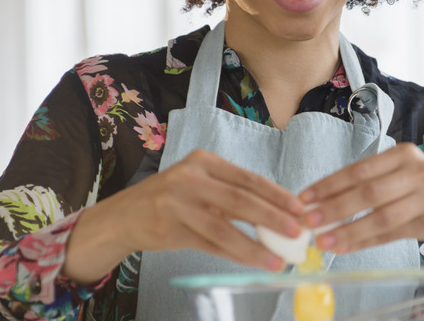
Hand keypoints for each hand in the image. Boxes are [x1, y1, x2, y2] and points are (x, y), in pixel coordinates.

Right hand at [63, 149, 303, 283]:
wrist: (123, 216)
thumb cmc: (172, 200)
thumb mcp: (200, 186)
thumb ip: (232, 195)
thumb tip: (278, 213)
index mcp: (204, 161)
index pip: (248, 178)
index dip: (277, 194)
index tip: (300, 208)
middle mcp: (190, 177)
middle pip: (240, 200)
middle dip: (273, 218)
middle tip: (297, 233)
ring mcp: (177, 202)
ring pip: (225, 227)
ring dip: (256, 245)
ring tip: (279, 259)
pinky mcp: (170, 228)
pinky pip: (210, 245)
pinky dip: (235, 255)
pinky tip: (253, 262)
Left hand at [298, 143, 423, 263]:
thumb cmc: (423, 188)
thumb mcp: (401, 174)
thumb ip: (369, 182)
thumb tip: (321, 200)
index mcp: (404, 154)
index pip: (360, 169)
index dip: (330, 184)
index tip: (305, 197)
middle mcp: (419, 172)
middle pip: (368, 192)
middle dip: (333, 208)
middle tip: (308, 221)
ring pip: (380, 217)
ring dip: (348, 231)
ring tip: (323, 241)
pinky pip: (392, 234)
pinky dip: (365, 242)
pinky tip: (345, 248)